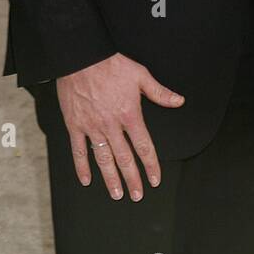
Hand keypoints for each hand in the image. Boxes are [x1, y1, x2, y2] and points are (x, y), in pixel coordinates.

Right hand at [56, 52, 184, 200]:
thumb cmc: (110, 65)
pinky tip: (86, 179)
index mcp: (129, 114)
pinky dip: (81, 166)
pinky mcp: (75, 125)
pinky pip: (78, 150)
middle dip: (132, 179)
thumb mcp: (140, 75)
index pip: (144, 146)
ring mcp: (92, 126)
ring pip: (103, 159)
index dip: (150, 165)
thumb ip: (160, 92)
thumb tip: (178, 101)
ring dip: (110, 178)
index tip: (154, 179)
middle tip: (136, 195)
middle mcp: (111, 125)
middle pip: (124, 158)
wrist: (81, 58)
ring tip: (116, 193)